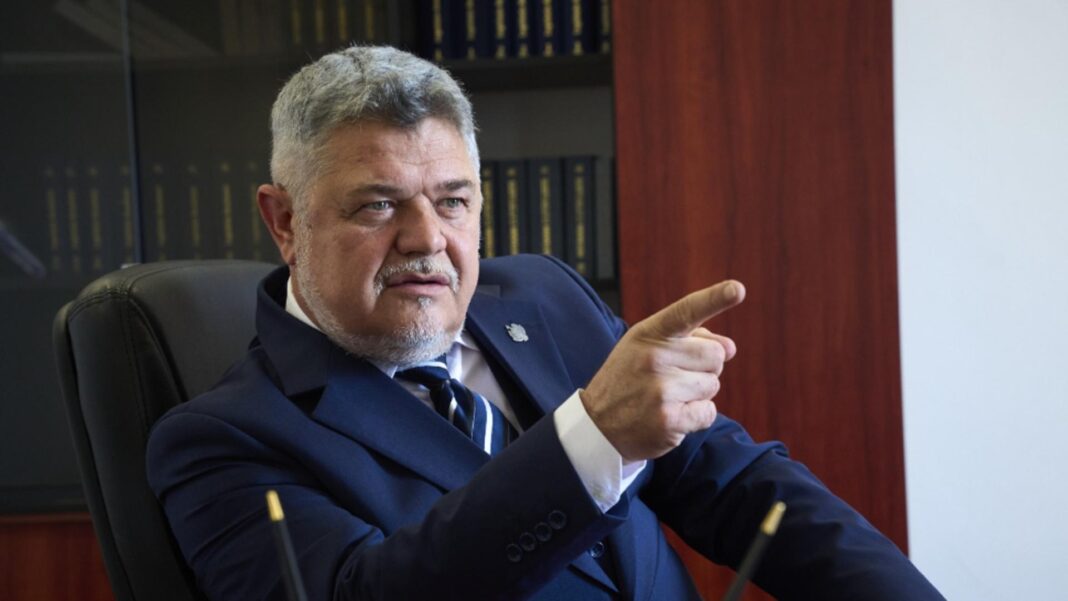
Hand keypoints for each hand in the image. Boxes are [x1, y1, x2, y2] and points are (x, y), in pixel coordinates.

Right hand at [581, 280, 744, 461]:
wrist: (597, 425)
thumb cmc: (630, 379)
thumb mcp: (647, 347)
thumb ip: (689, 339)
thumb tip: (730, 347)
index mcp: (648, 333)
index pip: (686, 311)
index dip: (715, 299)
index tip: (737, 289)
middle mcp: (654, 357)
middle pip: (715, 355)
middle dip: (704, 367)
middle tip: (673, 377)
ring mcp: (661, 390)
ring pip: (713, 384)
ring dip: (698, 393)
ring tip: (667, 397)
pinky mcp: (669, 420)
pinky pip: (709, 412)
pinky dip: (696, 416)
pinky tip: (671, 416)